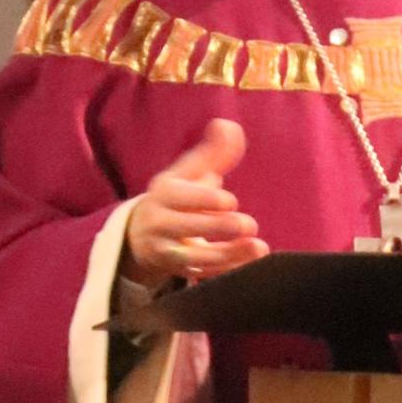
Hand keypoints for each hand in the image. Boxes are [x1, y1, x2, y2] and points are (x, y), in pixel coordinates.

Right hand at [123, 119, 268, 285]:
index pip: (180, 197)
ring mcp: (167, 251)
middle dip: (216, 226)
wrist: (143, 234)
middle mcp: (160, 223)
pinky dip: (227, 272)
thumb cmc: (177, 196)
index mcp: (164, 193)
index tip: (230, 201)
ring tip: (258, 247)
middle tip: (248, 225)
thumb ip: (213, 152)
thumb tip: (229, 126)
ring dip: (228, 255)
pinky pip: (203, 276)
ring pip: (194, 257)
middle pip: (185, 227)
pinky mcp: (180, 272)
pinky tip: (251, 266)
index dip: (203, 199)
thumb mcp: (189, 172)